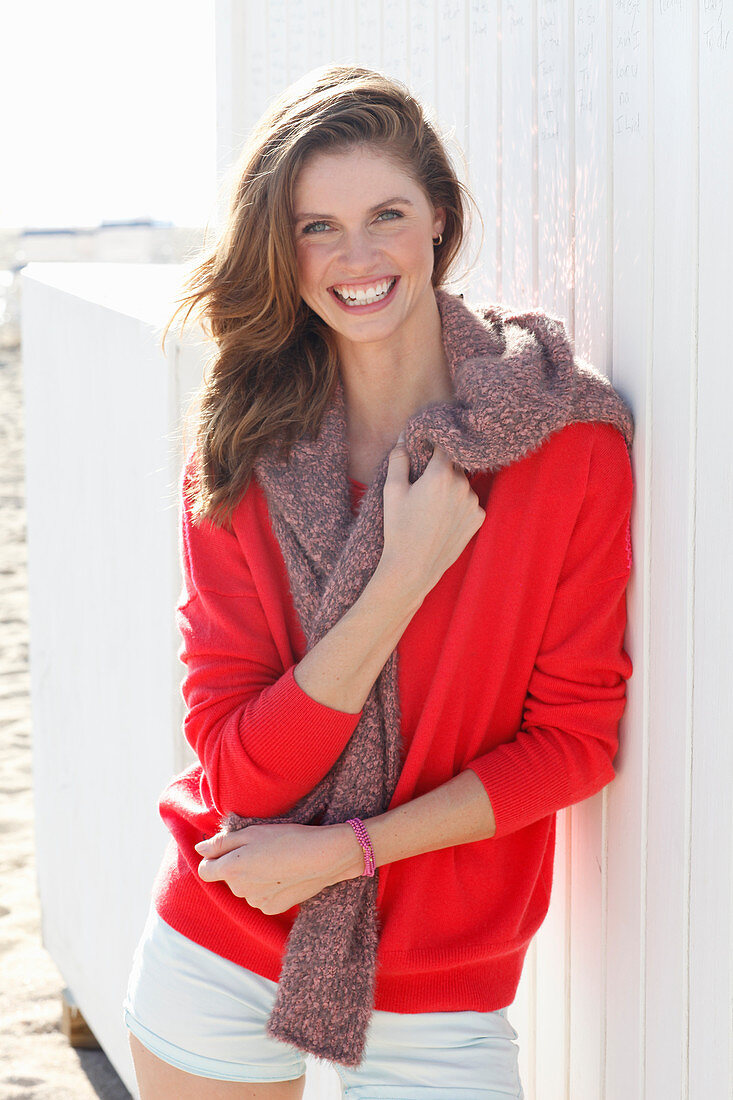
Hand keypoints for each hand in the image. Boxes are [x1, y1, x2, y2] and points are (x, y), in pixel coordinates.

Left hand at [194, 822, 361, 913]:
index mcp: (231, 868)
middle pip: (227, 878)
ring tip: (275, 862)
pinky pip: (260, 898)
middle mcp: (239, 889)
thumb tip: (199, 849)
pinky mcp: (271, 909)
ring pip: (244, 888)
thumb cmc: (287, 838)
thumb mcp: (252, 832)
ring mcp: (255, 902)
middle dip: (236, 866)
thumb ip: (221, 843)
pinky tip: (282, 875)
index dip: (213, 859)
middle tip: (260, 850)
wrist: (322, 858)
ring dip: (252, 877)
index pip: (205, 870)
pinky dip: (266, 888)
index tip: (227, 849)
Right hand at [379, 435, 484, 603]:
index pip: (444, 444)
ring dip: (452, 487)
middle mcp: (462, 485)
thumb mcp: (392, 491)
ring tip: (432, 505)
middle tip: (424, 482)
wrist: (414, 566)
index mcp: (441, 474)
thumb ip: (399, 459)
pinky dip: (459, 504)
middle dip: (441, 468)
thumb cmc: (399, 528)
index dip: (434, 444)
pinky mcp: (479, 518)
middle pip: (454, 464)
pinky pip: (469, 502)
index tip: (426, 447)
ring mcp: (473, 503)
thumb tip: (403, 439)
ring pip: (463, 484)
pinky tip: (443, 517)